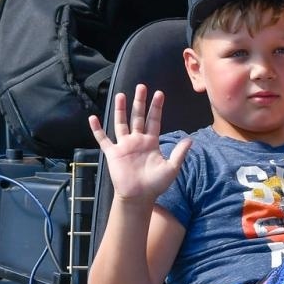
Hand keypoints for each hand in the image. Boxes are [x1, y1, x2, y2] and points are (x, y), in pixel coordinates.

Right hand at [88, 86, 192, 202]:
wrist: (139, 197)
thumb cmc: (156, 184)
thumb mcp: (171, 168)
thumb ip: (179, 153)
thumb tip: (190, 139)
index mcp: (151, 142)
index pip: (154, 120)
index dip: (156, 108)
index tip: (159, 93)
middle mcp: (137, 140)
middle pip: (138, 117)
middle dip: (140, 102)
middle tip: (141, 86)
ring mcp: (124, 146)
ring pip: (121, 123)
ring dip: (120, 110)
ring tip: (120, 95)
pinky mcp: (113, 153)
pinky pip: (103, 139)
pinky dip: (97, 129)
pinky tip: (92, 118)